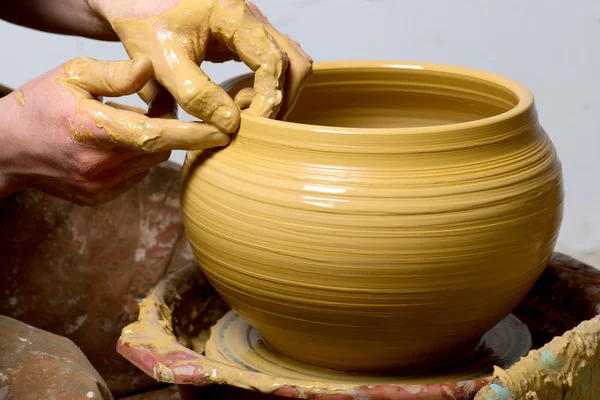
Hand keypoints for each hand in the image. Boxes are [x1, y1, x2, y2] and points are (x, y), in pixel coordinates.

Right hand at [0, 56, 229, 204]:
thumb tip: (152, 68)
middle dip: (171, 129)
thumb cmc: (40, 106)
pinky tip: (119, 144)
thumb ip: (115, 74)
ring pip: (150, 163)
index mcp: (95, 130)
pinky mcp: (101, 198)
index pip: (158, 135)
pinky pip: (136, 176)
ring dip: (153, 143)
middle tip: (162, 106)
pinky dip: (138, 159)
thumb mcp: (72, 76)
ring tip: (132, 121)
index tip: (224, 131)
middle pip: (160, 148)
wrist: (7, 150)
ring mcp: (102, 186)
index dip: (194, 134)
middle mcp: (101, 165)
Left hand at [89, 0, 312, 132]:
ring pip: (290, 64)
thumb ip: (196, 95)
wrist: (133, 5)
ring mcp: (254, 25)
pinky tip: (237, 101)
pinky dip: (266, 87)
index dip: (268, 99)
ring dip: (276, 94)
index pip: (273, 61)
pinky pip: (275, 64)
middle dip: (280, 99)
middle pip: (294, 63)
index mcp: (232, 13)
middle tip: (253, 124)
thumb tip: (232, 125)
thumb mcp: (161, 63)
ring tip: (243, 112)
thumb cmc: (143, 27)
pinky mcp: (249, 37)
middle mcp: (251, 14)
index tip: (251, 126)